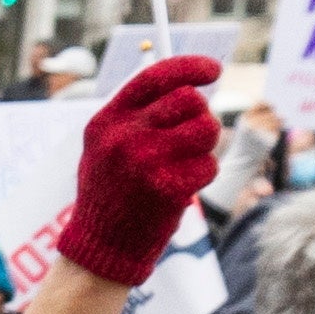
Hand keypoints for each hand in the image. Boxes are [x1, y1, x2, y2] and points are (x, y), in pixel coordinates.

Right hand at [53, 53, 222, 286]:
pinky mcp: (166, 188)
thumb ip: (137, 115)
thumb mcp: (105, 146)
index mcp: (107, 120)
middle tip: (192, 136)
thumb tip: (190, 86)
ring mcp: (145, 162)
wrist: (101, 246)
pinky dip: (203, 175)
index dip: (191, 67)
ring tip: (186, 162)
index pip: (156, 76)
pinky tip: (182, 188)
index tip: (213, 69)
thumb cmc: (110, 192)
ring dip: (206, 145)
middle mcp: (124, 136)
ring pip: (207, 129)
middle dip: (200, 116)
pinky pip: (209, 165)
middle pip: (190, 100)